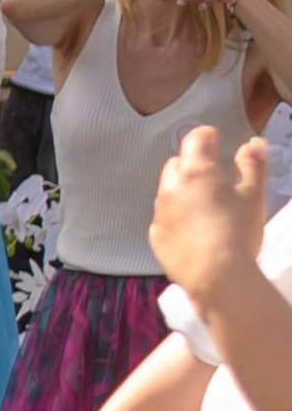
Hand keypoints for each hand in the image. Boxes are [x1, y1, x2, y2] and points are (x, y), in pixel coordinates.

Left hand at [150, 125, 270, 312]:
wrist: (216, 275)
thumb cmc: (237, 231)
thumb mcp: (253, 195)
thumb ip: (252, 166)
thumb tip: (253, 144)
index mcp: (196, 172)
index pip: (195, 141)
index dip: (205, 135)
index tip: (213, 136)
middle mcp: (171, 188)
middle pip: (176, 165)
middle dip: (190, 164)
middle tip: (210, 172)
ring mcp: (160, 214)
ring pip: (167, 193)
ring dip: (181, 191)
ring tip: (202, 203)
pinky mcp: (157, 238)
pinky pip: (163, 220)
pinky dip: (174, 218)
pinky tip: (190, 228)